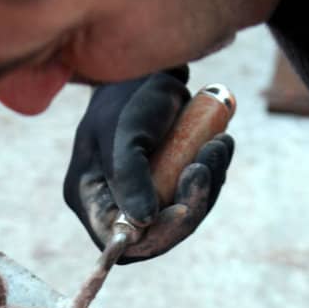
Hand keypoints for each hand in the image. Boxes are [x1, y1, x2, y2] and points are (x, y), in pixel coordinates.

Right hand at [63, 68, 234, 261]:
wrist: (143, 68)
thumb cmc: (124, 98)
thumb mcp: (122, 135)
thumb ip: (129, 178)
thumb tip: (142, 222)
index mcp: (88, 197)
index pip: (119, 239)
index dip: (153, 235)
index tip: (182, 209)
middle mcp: (112, 204)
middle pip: (155, 235)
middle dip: (187, 206)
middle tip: (205, 168)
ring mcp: (141, 197)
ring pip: (178, 217)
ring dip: (206, 187)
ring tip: (219, 145)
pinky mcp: (165, 185)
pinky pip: (191, 196)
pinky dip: (210, 175)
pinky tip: (220, 143)